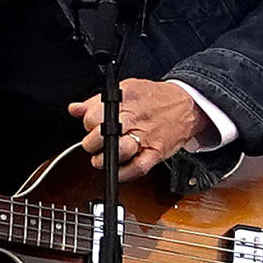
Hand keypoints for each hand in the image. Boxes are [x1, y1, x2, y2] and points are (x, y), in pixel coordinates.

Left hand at [69, 79, 209, 181]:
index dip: (87, 122)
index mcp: (124, 100)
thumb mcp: (125, 89)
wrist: (187, 106)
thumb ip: (97, 101)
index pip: (93, 115)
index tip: (90, 125)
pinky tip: (116, 169)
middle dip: (91, 141)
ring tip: (100, 158)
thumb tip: (75, 108)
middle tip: (94, 142)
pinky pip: (136, 169)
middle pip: (101, 133)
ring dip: (103, 159)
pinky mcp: (155, 153)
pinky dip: (122, 173)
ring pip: (117, 151)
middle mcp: (134, 118)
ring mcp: (145, 137)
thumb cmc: (156, 98)